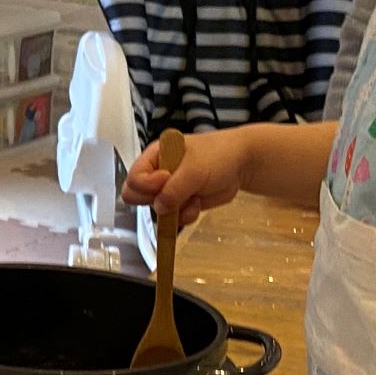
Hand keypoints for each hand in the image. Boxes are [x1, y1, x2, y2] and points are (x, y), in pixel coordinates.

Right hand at [124, 127, 248, 228]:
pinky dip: (186, 215)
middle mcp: (156, 173)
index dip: (146, 184)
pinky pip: (173, 218)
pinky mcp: (181, 203)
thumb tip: (159, 208)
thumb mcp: (195, 169)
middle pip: (137, 196)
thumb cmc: (217, 156)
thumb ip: (174, 189)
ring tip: (193, 197)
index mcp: (155, 156)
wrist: (241, 164)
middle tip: (175, 196)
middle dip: (156, 200)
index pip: (134, 177)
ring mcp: (168, 190)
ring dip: (175, 209)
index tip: (166, 180)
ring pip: (157, 210)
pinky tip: (198, 203)